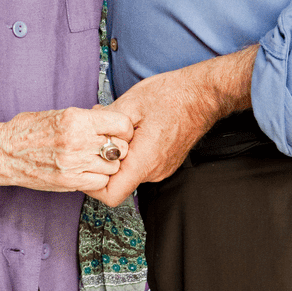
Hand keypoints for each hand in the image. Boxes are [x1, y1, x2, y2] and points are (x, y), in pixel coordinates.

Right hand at [0, 105, 134, 193]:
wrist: (3, 152)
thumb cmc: (29, 131)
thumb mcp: (60, 114)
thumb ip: (87, 120)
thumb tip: (111, 124)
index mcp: (76, 118)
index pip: (121, 125)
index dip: (123, 130)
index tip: (117, 133)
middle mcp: (77, 140)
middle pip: (120, 148)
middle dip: (118, 149)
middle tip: (107, 149)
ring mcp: (73, 162)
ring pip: (112, 168)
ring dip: (107, 166)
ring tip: (94, 161)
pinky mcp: (69, 181)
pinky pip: (99, 182)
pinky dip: (97, 178)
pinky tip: (87, 172)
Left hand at [97, 47, 258, 206]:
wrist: (203, 94)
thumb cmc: (174, 96)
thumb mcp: (130, 103)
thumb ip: (106, 123)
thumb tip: (88, 130)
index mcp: (144, 161)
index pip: (111, 196)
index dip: (93, 186)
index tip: (88, 166)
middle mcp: (154, 171)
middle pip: (117, 181)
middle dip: (104, 159)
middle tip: (101, 135)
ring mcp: (161, 168)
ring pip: (128, 170)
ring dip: (118, 151)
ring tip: (120, 127)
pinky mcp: (164, 162)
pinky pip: (140, 163)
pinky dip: (131, 149)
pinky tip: (133, 128)